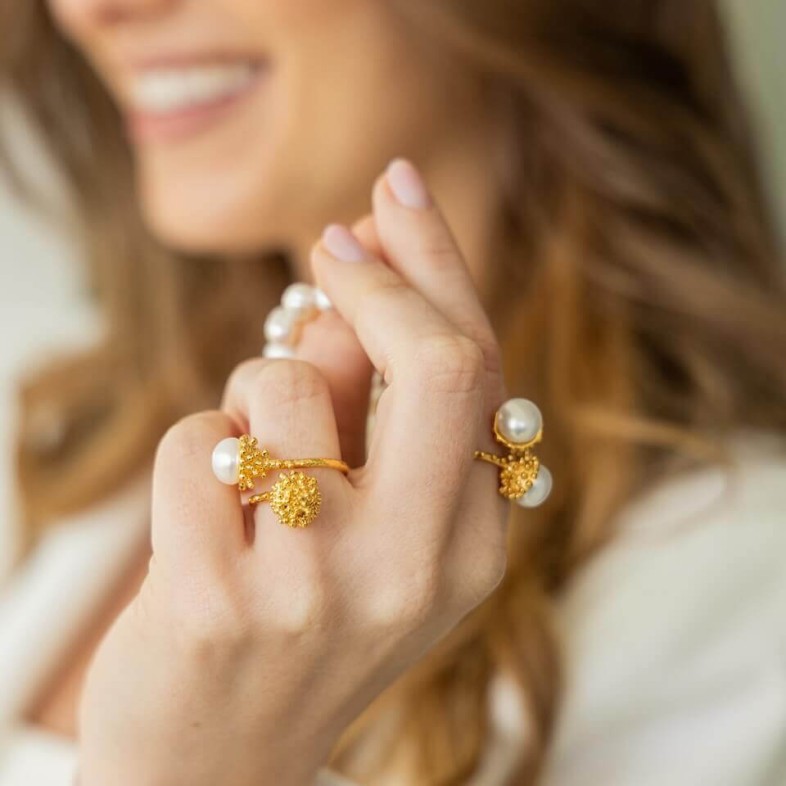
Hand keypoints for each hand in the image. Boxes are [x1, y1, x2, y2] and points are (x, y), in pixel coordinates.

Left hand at [77, 160, 508, 785]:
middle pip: (436, 361)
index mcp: (468, 546)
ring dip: (254, 387)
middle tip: (332, 240)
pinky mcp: (214, 603)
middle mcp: (414, 566)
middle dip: (379, 275)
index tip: (393, 195)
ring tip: (252, 454)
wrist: (218, 767)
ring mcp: (318, 589)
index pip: (478, 370)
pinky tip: (200, 517)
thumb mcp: (376, 531)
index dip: (437, 267)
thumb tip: (360, 277)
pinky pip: (195, 440)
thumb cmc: (302, 626)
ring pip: (284, 384)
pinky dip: (192, 448)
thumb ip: (382, 408)